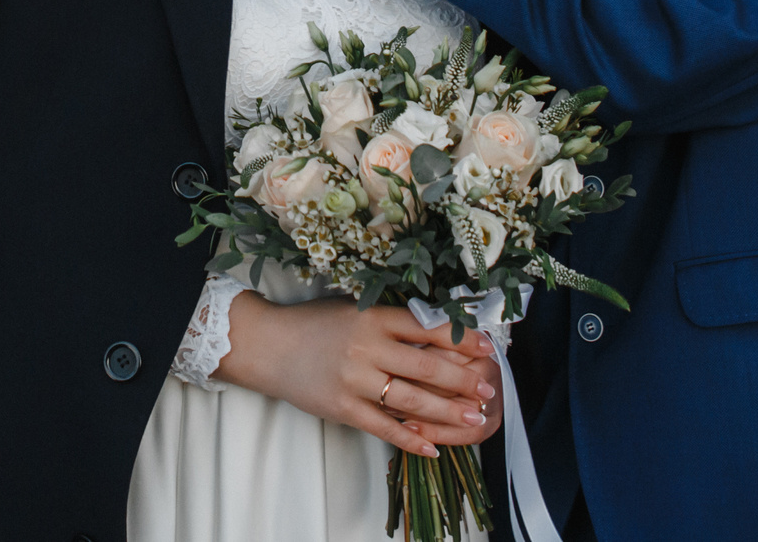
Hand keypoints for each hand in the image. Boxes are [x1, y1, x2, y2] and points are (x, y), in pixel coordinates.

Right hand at [215, 293, 502, 454]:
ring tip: (475, 418)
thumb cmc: (314, 324)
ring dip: (448, 411)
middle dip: (464, 380)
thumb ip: (390, 321)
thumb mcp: (354, 309)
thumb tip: (439, 332)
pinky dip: (411, 439)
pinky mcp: (343, 408)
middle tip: (488, 388)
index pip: (427, 328)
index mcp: (372, 318)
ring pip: (412, 400)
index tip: (488, 347)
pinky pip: (384, 428)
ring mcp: (355, 381)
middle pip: (427, 367)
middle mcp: (366, 348)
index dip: (462, 338)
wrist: (268, 345)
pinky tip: (433, 447)